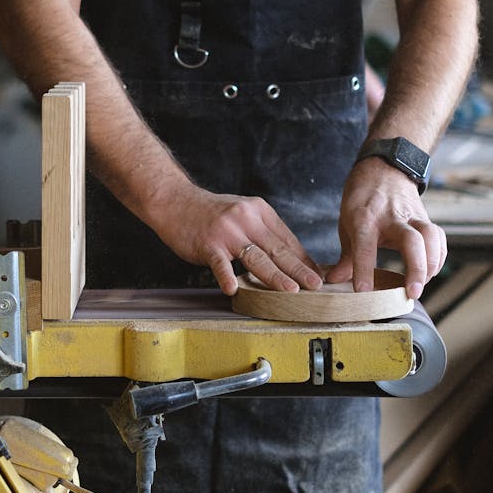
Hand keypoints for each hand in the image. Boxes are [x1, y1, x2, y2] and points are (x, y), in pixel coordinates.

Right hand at [146, 183, 323, 295]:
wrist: (174, 200)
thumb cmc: (209, 212)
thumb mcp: (241, 213)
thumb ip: (261, 232)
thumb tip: (286, 256)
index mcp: (259, 211)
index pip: (287, 239)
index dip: (304, 259)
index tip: (317, 275)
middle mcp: (246, 219)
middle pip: (277, 249)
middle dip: (299, 270)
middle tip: (316, 285)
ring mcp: (227, 232)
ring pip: (257, 258)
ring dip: (276, 276)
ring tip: (291, 291)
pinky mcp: (208, 243)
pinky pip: (220, 263)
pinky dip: (227, 276)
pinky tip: (233, 289)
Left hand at [326, 158, 446, 299]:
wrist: (383, 169)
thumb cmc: (362, 201)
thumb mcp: (346, 224)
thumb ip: (345, 256)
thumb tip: (334, 281)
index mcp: (364, 219)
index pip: (365, 247)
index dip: (364, 270)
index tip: (365, 292)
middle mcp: (391, 217)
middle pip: (410, 241)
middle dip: (415, 269)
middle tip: (412, 293)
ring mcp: (411, 216)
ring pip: (430, 237)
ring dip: (431, 264)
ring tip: (422, 285)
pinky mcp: (425, 217)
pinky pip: (438, 237)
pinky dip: (439, 256)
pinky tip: (431, 271)